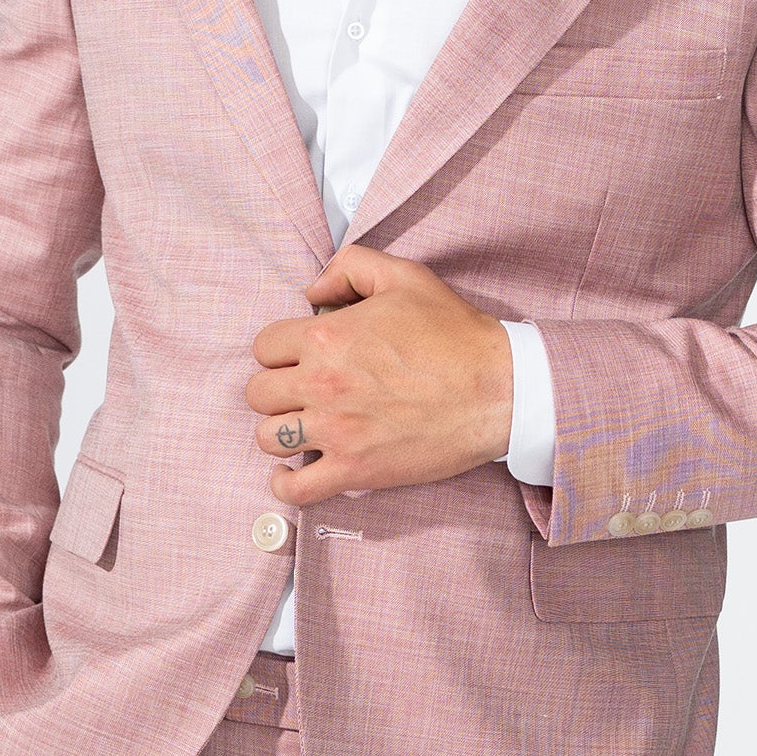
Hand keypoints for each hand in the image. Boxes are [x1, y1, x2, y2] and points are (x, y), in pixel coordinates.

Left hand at [246, 246, 514, 503]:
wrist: (497, 389)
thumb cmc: (454, 334)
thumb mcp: (404, 277)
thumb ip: (350, 267)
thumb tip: (312, 291)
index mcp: (326, 337)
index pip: (264, 347)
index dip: (280, 351)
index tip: (300, 358)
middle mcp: (322, 384)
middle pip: (259, 393)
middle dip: (277, 390)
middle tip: (304, 392)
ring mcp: (336, 431)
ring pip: (268, 438)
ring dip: (281, 433)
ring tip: (304, 428)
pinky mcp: (355, 470)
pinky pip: (294, 488)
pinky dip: (287, 483)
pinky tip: (297, 471)